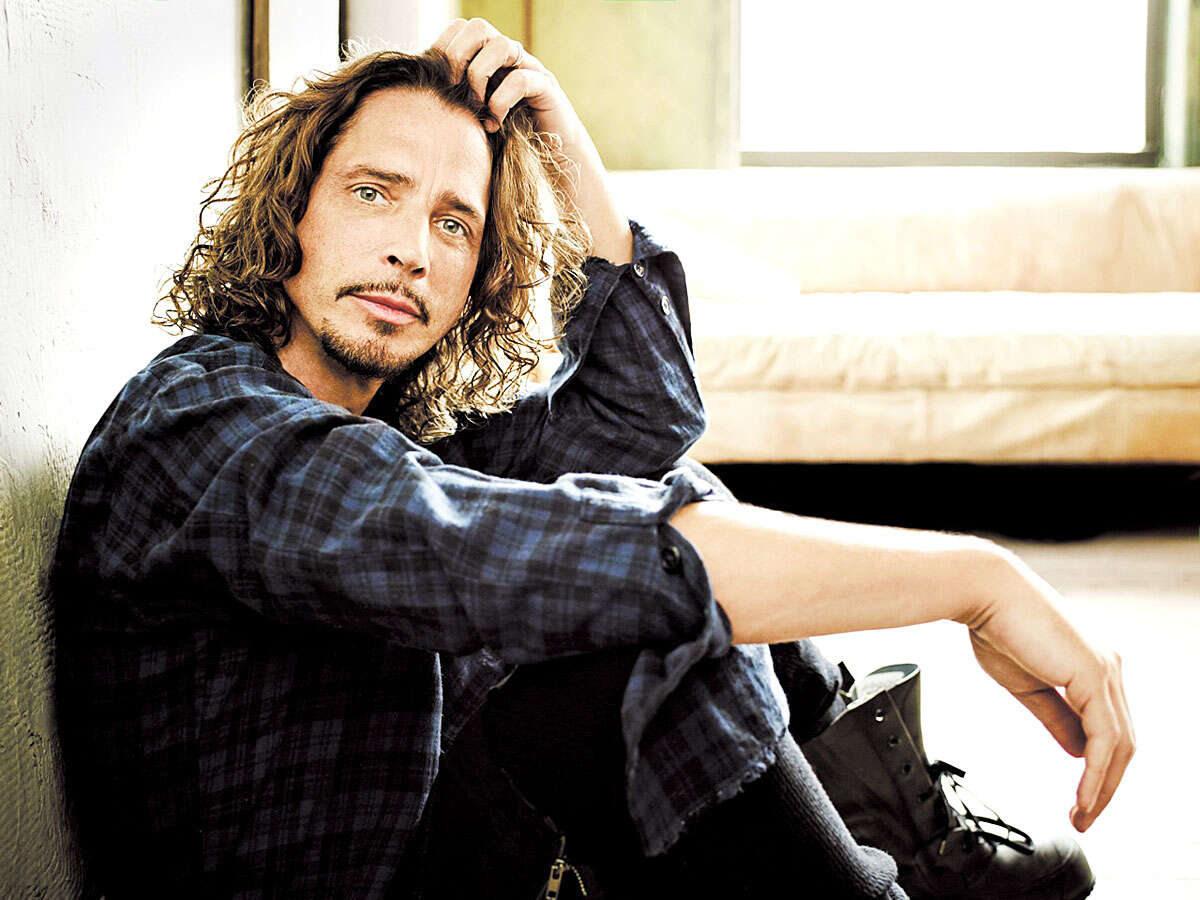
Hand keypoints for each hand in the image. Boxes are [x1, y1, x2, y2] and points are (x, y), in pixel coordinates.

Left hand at [431, 18, 581, 145]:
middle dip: (458, 57)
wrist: (552, 156)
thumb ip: (453, 99)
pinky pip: (521, 80)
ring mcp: (530, 68)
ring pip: (500, 46)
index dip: (443, 49)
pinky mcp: (546, 88)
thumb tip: (418, 92)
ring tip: (477, 107)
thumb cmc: (508, 139)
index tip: (438, 84)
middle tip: (453, 89)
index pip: (460, 29)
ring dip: (480, 77)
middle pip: (478, 27)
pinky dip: (501, 102)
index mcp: (488, 57)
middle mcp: (509, 57)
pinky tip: (494, 124)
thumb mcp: (473, 116)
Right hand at [966, 550, 1134, 832]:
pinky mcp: (1095, 676)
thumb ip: (1057, 717)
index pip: (1108, 730)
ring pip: (1120, 746)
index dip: (1097, 769)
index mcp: (1093, 666)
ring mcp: (1106, 671)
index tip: (1077, 798)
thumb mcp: (1028, 685)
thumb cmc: (997, 626)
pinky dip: (1096, 773)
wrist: (984, 593)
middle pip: (1121, 743)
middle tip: (1083, 816)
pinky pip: (1106, 739)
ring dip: (1102, 787)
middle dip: (1104, 785)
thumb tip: (1078, 751)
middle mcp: (1108, 668)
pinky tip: (1083, 794)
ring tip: (1082, 815)